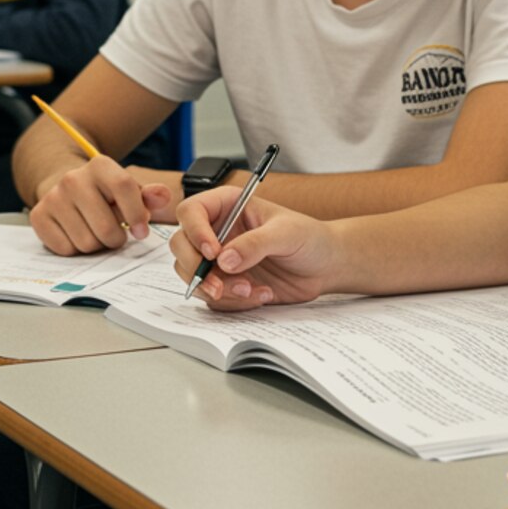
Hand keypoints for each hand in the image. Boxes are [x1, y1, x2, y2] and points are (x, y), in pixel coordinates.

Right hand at [30, 159, 176, 254]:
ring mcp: (53, 197)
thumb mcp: (130, 190)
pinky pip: (66, 249)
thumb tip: (162, 197)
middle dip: (116, 237)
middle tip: (114, 232)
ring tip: (95, 231)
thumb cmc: (106, 194)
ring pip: (86, 243)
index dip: (137, 214)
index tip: (142, 231)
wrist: (68, 189)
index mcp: (100, 166)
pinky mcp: (39, 216)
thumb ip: (149, 196)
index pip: (124, 188)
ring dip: (96, 244)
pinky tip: (77, 233)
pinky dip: (75, 249)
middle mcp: (73, 179)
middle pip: (106, 227)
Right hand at [172, 189, 338, 311]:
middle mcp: (216, 232)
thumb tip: (224, 260)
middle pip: (181, 246)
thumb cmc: (310, 238)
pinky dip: (233, 302)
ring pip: (192, 276)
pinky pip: (213, 298)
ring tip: (252, 290)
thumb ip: (255, 244)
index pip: (191, 212)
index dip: (195, 232)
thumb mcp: (287, 233)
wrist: (325, 266)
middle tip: (219, 286)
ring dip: (218, 290)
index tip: (213, 252)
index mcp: (227, 206)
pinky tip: (261, 294)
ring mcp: (218, 260)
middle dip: (197, 269)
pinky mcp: (226, 284)